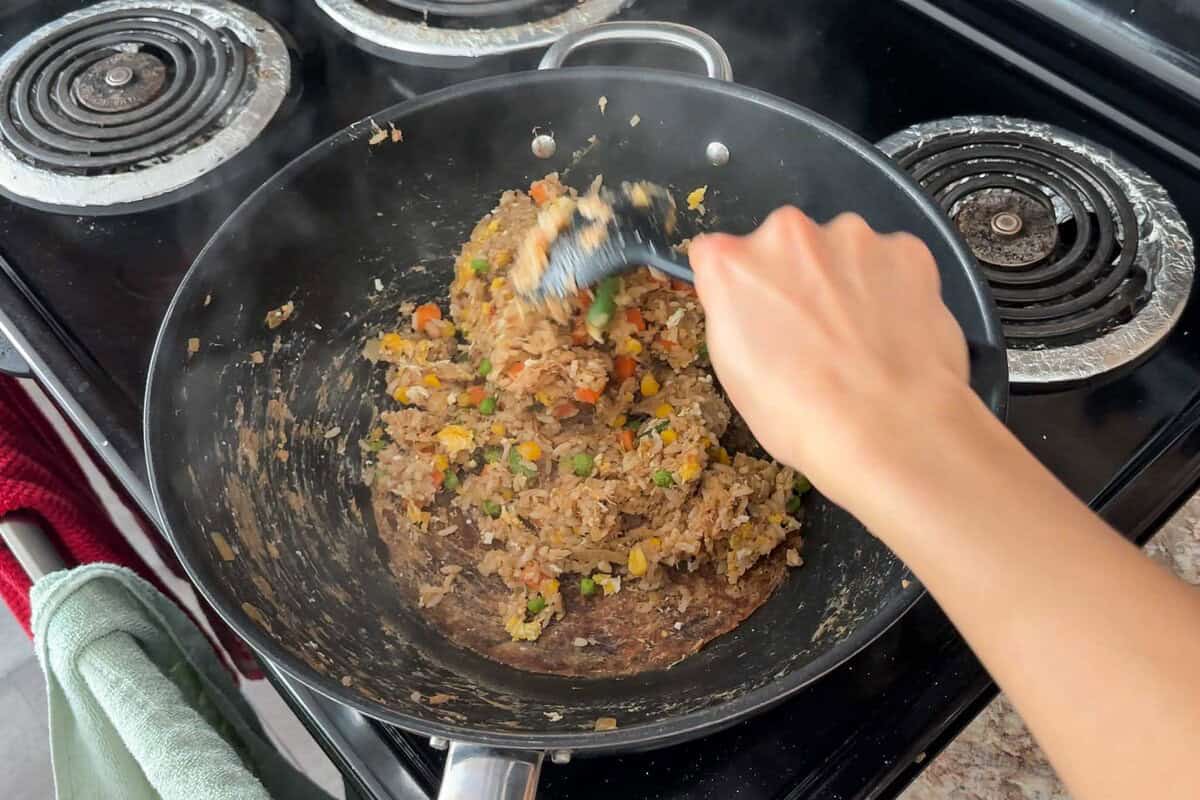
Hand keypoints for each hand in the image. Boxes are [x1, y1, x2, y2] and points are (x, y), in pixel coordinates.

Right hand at [690, 207, 972, 510]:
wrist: (892, 427)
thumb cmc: (798, 414)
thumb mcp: (734, 371)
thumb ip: (734, 312)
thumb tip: (751, 301)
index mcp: (731, 263)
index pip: (718, 256)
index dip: (737, 290)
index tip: (755, 319)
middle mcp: (787, 231)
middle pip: (783, 245)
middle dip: (794, 276)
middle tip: (813, 332)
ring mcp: (851, 235)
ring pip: (839, 250)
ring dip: (843, 279)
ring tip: (861, 337)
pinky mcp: (906, 248)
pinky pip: (889, 261)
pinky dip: (891, 287)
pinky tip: (895, 332)